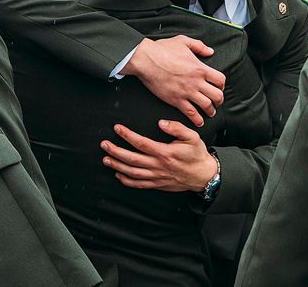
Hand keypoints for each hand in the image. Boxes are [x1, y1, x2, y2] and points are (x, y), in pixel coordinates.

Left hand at [101, 121, 218, 191]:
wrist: (204, 175)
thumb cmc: (197, 155)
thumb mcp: (192, 136)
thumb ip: (177, 128)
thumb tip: (161, 123)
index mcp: (165, 152)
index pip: (141, 143)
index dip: (127, 135)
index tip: (118, 128)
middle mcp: (158, 166)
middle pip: (132, 159)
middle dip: (115, 151)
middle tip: (104, 144)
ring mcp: (156, 176)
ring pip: (132, 172)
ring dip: (117, 166)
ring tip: (105, 159)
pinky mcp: (157, 184)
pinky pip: (139, 184)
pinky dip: (126, 180)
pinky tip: (118, 175)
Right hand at [121, 37, 223, 126]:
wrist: (147, 60)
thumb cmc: (162, 50)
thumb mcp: (183, 41)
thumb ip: (199, 46)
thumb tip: (210, 51)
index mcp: (200, 68)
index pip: (220, 80)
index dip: (222, 85)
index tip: (219, 87)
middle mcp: (196, 82)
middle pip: (217, 95)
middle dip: (219, 100)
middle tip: (217, 102)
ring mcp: (187, 92)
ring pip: (206, 106)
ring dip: (210, 111)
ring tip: (210, 112)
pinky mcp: (176, 100)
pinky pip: (191, 113)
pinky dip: (197, 119)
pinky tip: (198, 121)